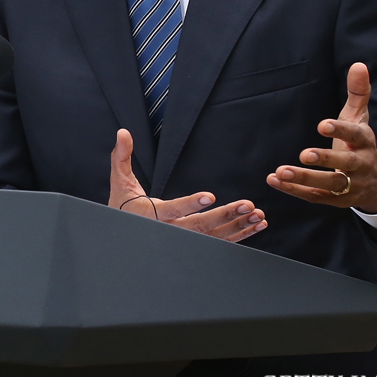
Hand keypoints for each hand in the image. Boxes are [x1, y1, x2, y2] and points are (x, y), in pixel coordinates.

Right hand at [110, 128, 266, 241]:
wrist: (124, 236)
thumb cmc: (123, 206)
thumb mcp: (120, 181)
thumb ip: (122, 156)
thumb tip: (123, 132)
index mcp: (152, 213)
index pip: (173, 209)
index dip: (191, 204)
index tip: (209, 197)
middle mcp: (169, 230)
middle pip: (199, 226)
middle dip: (225, 216)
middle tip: (247, 205)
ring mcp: (183, 240)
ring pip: (213, 236)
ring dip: (238, 226)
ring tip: (257, 214)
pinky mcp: (194, 243)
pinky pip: (219, 242)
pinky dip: (240, 235)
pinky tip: (255, 225)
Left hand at [266, 62, 376, 212]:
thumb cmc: (360, 144)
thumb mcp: (360, 118)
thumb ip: (357, 93)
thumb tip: (358, 64)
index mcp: (365, 142)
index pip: (355, 135)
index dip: (340, 130)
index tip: (323, 125)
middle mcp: (360, 165)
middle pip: (345, 164)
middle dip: (326, 159)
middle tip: (304, 154)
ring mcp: (349, 185)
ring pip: (329, 184)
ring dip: (304, 178)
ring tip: (280, 171)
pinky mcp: (336, 200)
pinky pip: (315, 196)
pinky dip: (294, 189)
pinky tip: (273, 180)